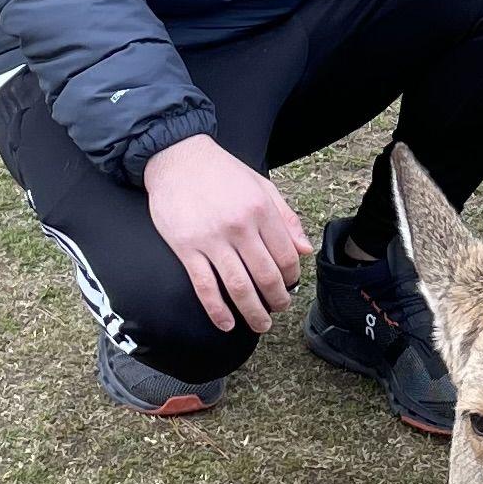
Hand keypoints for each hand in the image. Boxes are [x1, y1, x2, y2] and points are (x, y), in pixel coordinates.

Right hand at [142, 136, 311, 333]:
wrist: (177, 158)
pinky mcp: (186, 248)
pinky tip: (226, 323)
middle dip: (277, 300)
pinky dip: (217, 310)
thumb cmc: (221, 172)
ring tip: (260, 324)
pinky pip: (204, 286)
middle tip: (279, 310)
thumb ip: (286, 217)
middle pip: (266, 275)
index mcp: (261, 209)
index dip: (292, 276)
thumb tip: (304, 250)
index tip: (290, 285)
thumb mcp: (261, 186)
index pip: (286, 255)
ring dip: (252, 312)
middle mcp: (239, 226)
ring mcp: (211, 239)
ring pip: (238, 286)